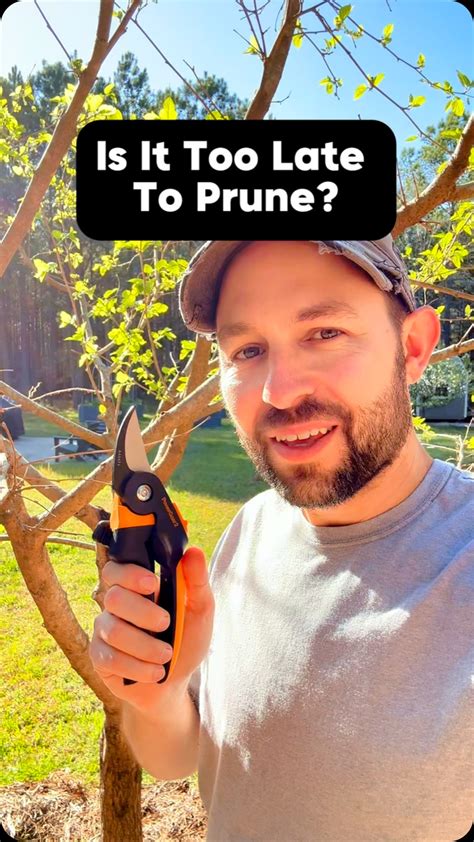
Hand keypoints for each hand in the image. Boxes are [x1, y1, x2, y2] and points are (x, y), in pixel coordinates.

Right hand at [89, 546, 213, 714]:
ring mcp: (104, 630)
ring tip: (166, 655)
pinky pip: (110, 658)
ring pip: (113, 630)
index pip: (117, 569)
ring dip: (145, 646)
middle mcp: (116, 605)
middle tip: (165, 624)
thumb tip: (193, 552)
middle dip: (143, 614)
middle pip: (114, 598)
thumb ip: (196, 581)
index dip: (129, 574)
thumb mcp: (200, 611)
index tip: (151, 584)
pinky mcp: (99, 657)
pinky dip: (138, 667)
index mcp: (137, 588)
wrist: (176, 682)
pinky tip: (155, 672)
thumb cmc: (186, 639)